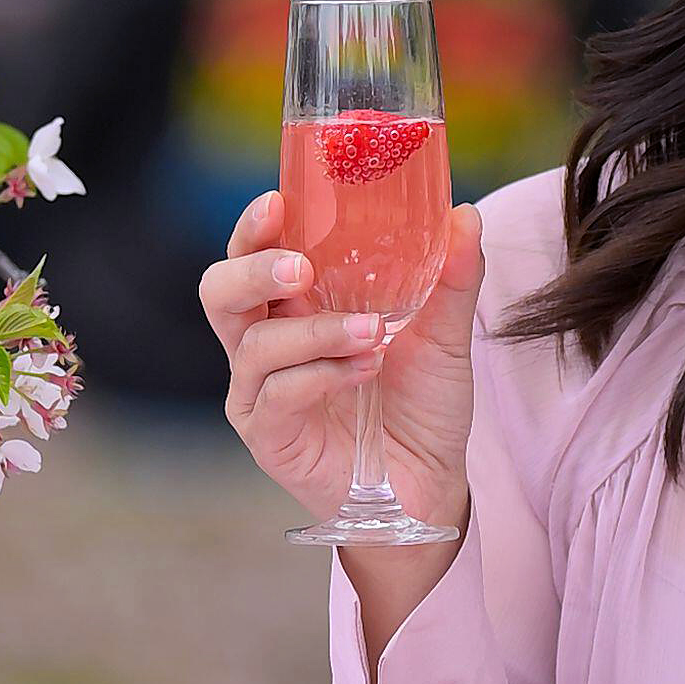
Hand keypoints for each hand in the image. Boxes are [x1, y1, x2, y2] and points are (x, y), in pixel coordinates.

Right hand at [199, 186, 486, 537]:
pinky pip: (276, 395)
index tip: (280, 201)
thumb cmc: (423, 405)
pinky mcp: (269, 436)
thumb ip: (452, 275)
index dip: (255, 226)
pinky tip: (364, 370)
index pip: (253, 254)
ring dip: (313, 331)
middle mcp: (266, 344)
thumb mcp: (445, 333)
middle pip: (219, 291)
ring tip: (371, 332)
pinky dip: (321, 375)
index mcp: (294, 307)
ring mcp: (261, 393)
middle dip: (252, 268)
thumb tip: (464, 214)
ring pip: (252, 344)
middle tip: (300, 267)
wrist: (432, 483)